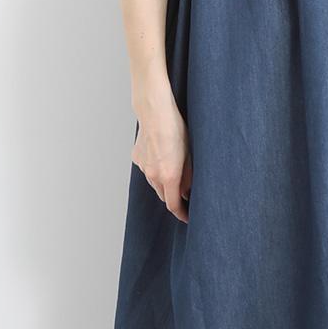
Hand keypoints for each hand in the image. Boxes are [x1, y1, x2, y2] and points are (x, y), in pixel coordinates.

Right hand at [132, 106, 191, 222]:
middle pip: (163, 195)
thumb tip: (188, 191)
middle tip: (185, 193)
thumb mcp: (191, 153)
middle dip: (173, 197)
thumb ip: (189, 176)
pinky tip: (161, 154)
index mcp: (169, 176)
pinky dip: (155, 168)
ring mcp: (143, 167)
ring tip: (173, 168)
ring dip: (164, 182)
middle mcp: (153, 175)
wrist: (155, 111)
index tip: (187, 217)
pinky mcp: (137, 157)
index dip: (181, 214)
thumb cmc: (176, 129)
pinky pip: (147, 169)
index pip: (173, 205)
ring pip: (154, 182)